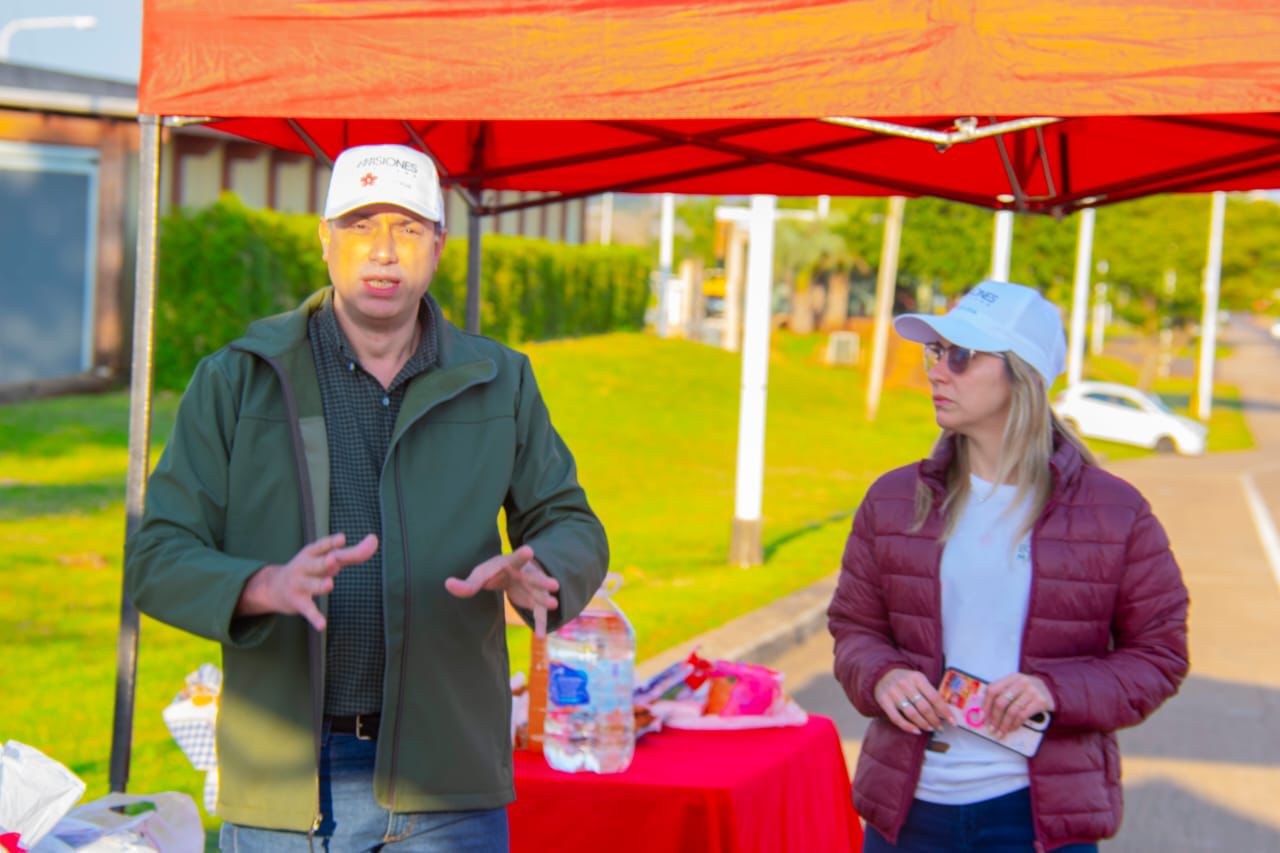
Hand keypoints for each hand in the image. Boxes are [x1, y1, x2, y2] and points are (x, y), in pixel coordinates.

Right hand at [237, 532, 377, 631]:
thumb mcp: (326, 558)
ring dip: (320, 585)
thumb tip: (374, 540)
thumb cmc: (310, 569)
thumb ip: (351, 552)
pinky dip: (315, 617)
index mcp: (312, 553)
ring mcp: (300, 585)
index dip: (331, 542)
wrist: (274, 587)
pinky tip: (322, 625)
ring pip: (312, 585)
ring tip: (329, 584)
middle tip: (334, 560)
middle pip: (319, 564)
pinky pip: (308, 610)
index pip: (322, 546)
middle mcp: (305, 567)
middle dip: (326, 562)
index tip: (342, 538)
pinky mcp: (298, 602)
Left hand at [445, 545, 558, 636]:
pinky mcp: (535, 601)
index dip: (522, 556)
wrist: (515, 572)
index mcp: (512, 564)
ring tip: (554, 605)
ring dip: (546, 600)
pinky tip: (540, 637)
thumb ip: (468, 583)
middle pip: (535, 578)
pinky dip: (540, 624)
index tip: (530, 551)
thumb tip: (447, 584)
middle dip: (543, 581)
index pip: (516, 559)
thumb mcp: (482, 574)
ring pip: (540, 594)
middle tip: (554, 584)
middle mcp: (526, 575)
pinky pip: (539, 613)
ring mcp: (533, 588)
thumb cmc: (496, 572)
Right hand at [873, 668, 949, 734]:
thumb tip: (944, 712)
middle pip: (924, 707)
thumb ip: (930, 693)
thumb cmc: (906, 680)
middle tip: (940, 728)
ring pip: (912, 714)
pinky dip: (908, 727)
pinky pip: (897, 718)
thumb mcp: (919, 680)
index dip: (945, 711)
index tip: (953, 722)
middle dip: (935, 720)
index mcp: (917, 678)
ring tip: (930, 728)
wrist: (882, 674)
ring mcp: (893, 693)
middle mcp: (905, 684)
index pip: (934, 697)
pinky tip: (916, 731)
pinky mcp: (884, 701)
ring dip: (923, 724)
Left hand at [982, 673, 1055, 736]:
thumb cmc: (1027, 690)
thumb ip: (1002, 693)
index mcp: (1012, 677)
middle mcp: (1021, 682)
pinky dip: (1015, 724)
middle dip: (994, 717)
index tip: (983, 716)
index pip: (993, 689)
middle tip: (991, 728)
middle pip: (1001, 701)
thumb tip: (984, 711)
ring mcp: (1032, 692)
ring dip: (1004, 724)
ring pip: (1012, 711)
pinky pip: (1023, 716)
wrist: (1051, 690)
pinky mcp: (1040, 702)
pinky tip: (1011, 728)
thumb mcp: (1015, 686)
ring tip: (1000, 732)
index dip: (986, 704)